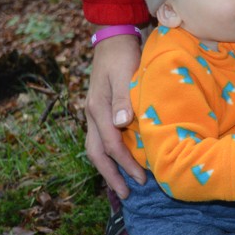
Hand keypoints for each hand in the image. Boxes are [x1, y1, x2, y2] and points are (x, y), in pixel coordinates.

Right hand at [85, 33, 145, 197]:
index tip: (142, 179)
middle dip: (111, 176)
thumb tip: (121, 123)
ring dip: (107, 168)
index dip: (126, 164)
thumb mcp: (125, 73)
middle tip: (126, 195)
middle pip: (96, 153)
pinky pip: (100, 139)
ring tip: (121, 185)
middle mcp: (92, 114)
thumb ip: (123, 99)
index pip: (111, 145)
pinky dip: (108, 155)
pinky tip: (120, 162)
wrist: (113, 39)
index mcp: (98, 108)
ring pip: (95, 148)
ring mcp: (94, 113)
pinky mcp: (99, 111)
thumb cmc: (123, 55)